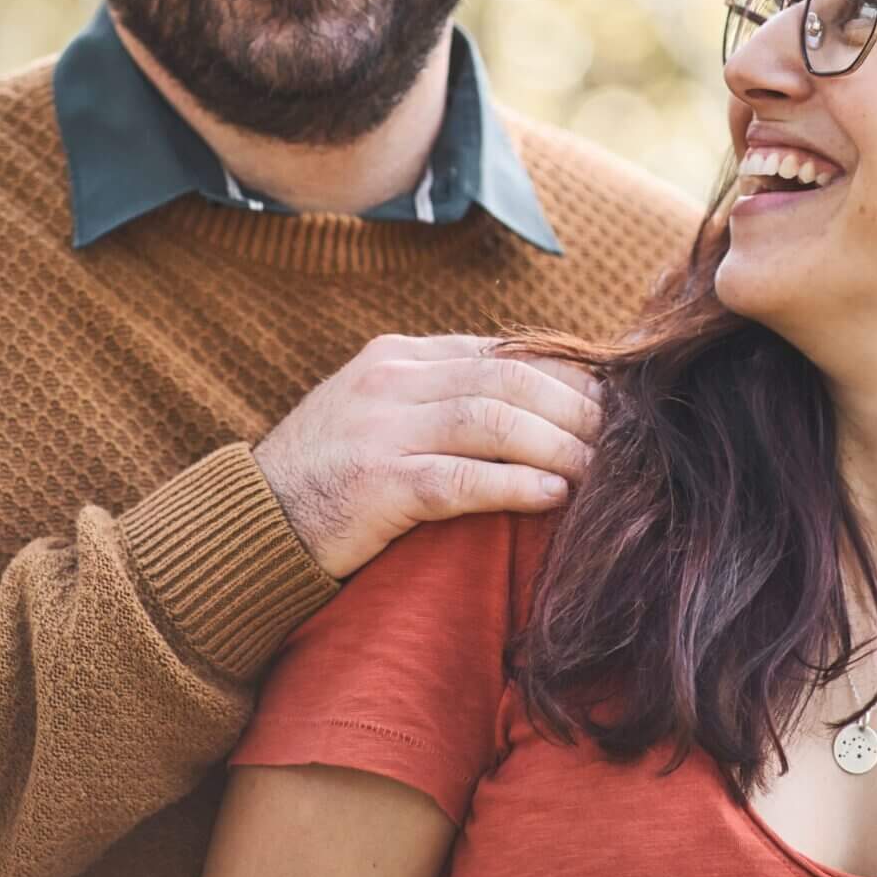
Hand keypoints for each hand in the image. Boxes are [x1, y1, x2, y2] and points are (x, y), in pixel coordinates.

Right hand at [255, 335, 602, 579]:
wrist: (249, 523)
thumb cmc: (329, 477)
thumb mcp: (382, 415)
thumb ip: (444, 400)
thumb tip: (538, 408)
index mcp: (399, 358)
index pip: (504, 354)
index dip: (569, 378)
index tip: (616, 406)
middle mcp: (393, 381)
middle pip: (510, 379)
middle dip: (578, 409)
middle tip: (627, 441)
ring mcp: (381, 429)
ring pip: (494, 421)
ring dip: (560, 446)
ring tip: (602, 473)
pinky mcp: (374, 483)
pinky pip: (460, 478)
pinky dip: (515, 485)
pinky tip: (553, 498)